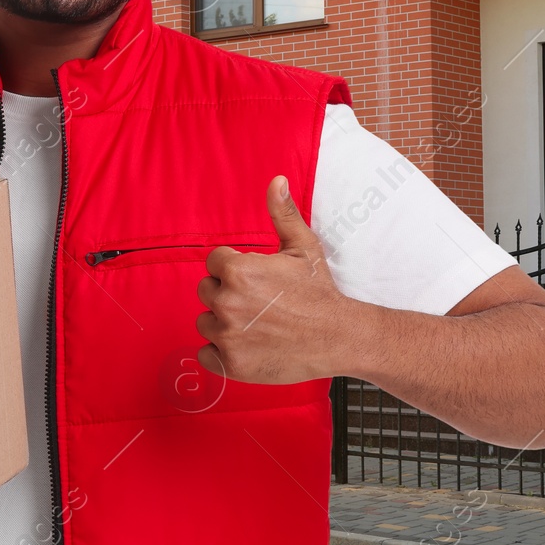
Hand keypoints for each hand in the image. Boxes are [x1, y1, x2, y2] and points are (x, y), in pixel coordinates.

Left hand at [194, 175, 359, 383]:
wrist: (339, 337)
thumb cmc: (319, 291)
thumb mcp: (303, 247)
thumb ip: (282, 213)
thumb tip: (276, 180)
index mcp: (237, 270)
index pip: (213, 263)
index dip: (234, 269)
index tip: (257, 280)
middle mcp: (226, 302)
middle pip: (205, 291)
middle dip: (227, 295)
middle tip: (259, 304)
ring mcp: (227, 336)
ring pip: (205, 322)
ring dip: (223, 324)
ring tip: (256, 324)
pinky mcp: (230, 364)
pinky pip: (205, 354)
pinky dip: (221, 353)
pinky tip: (248, 346)